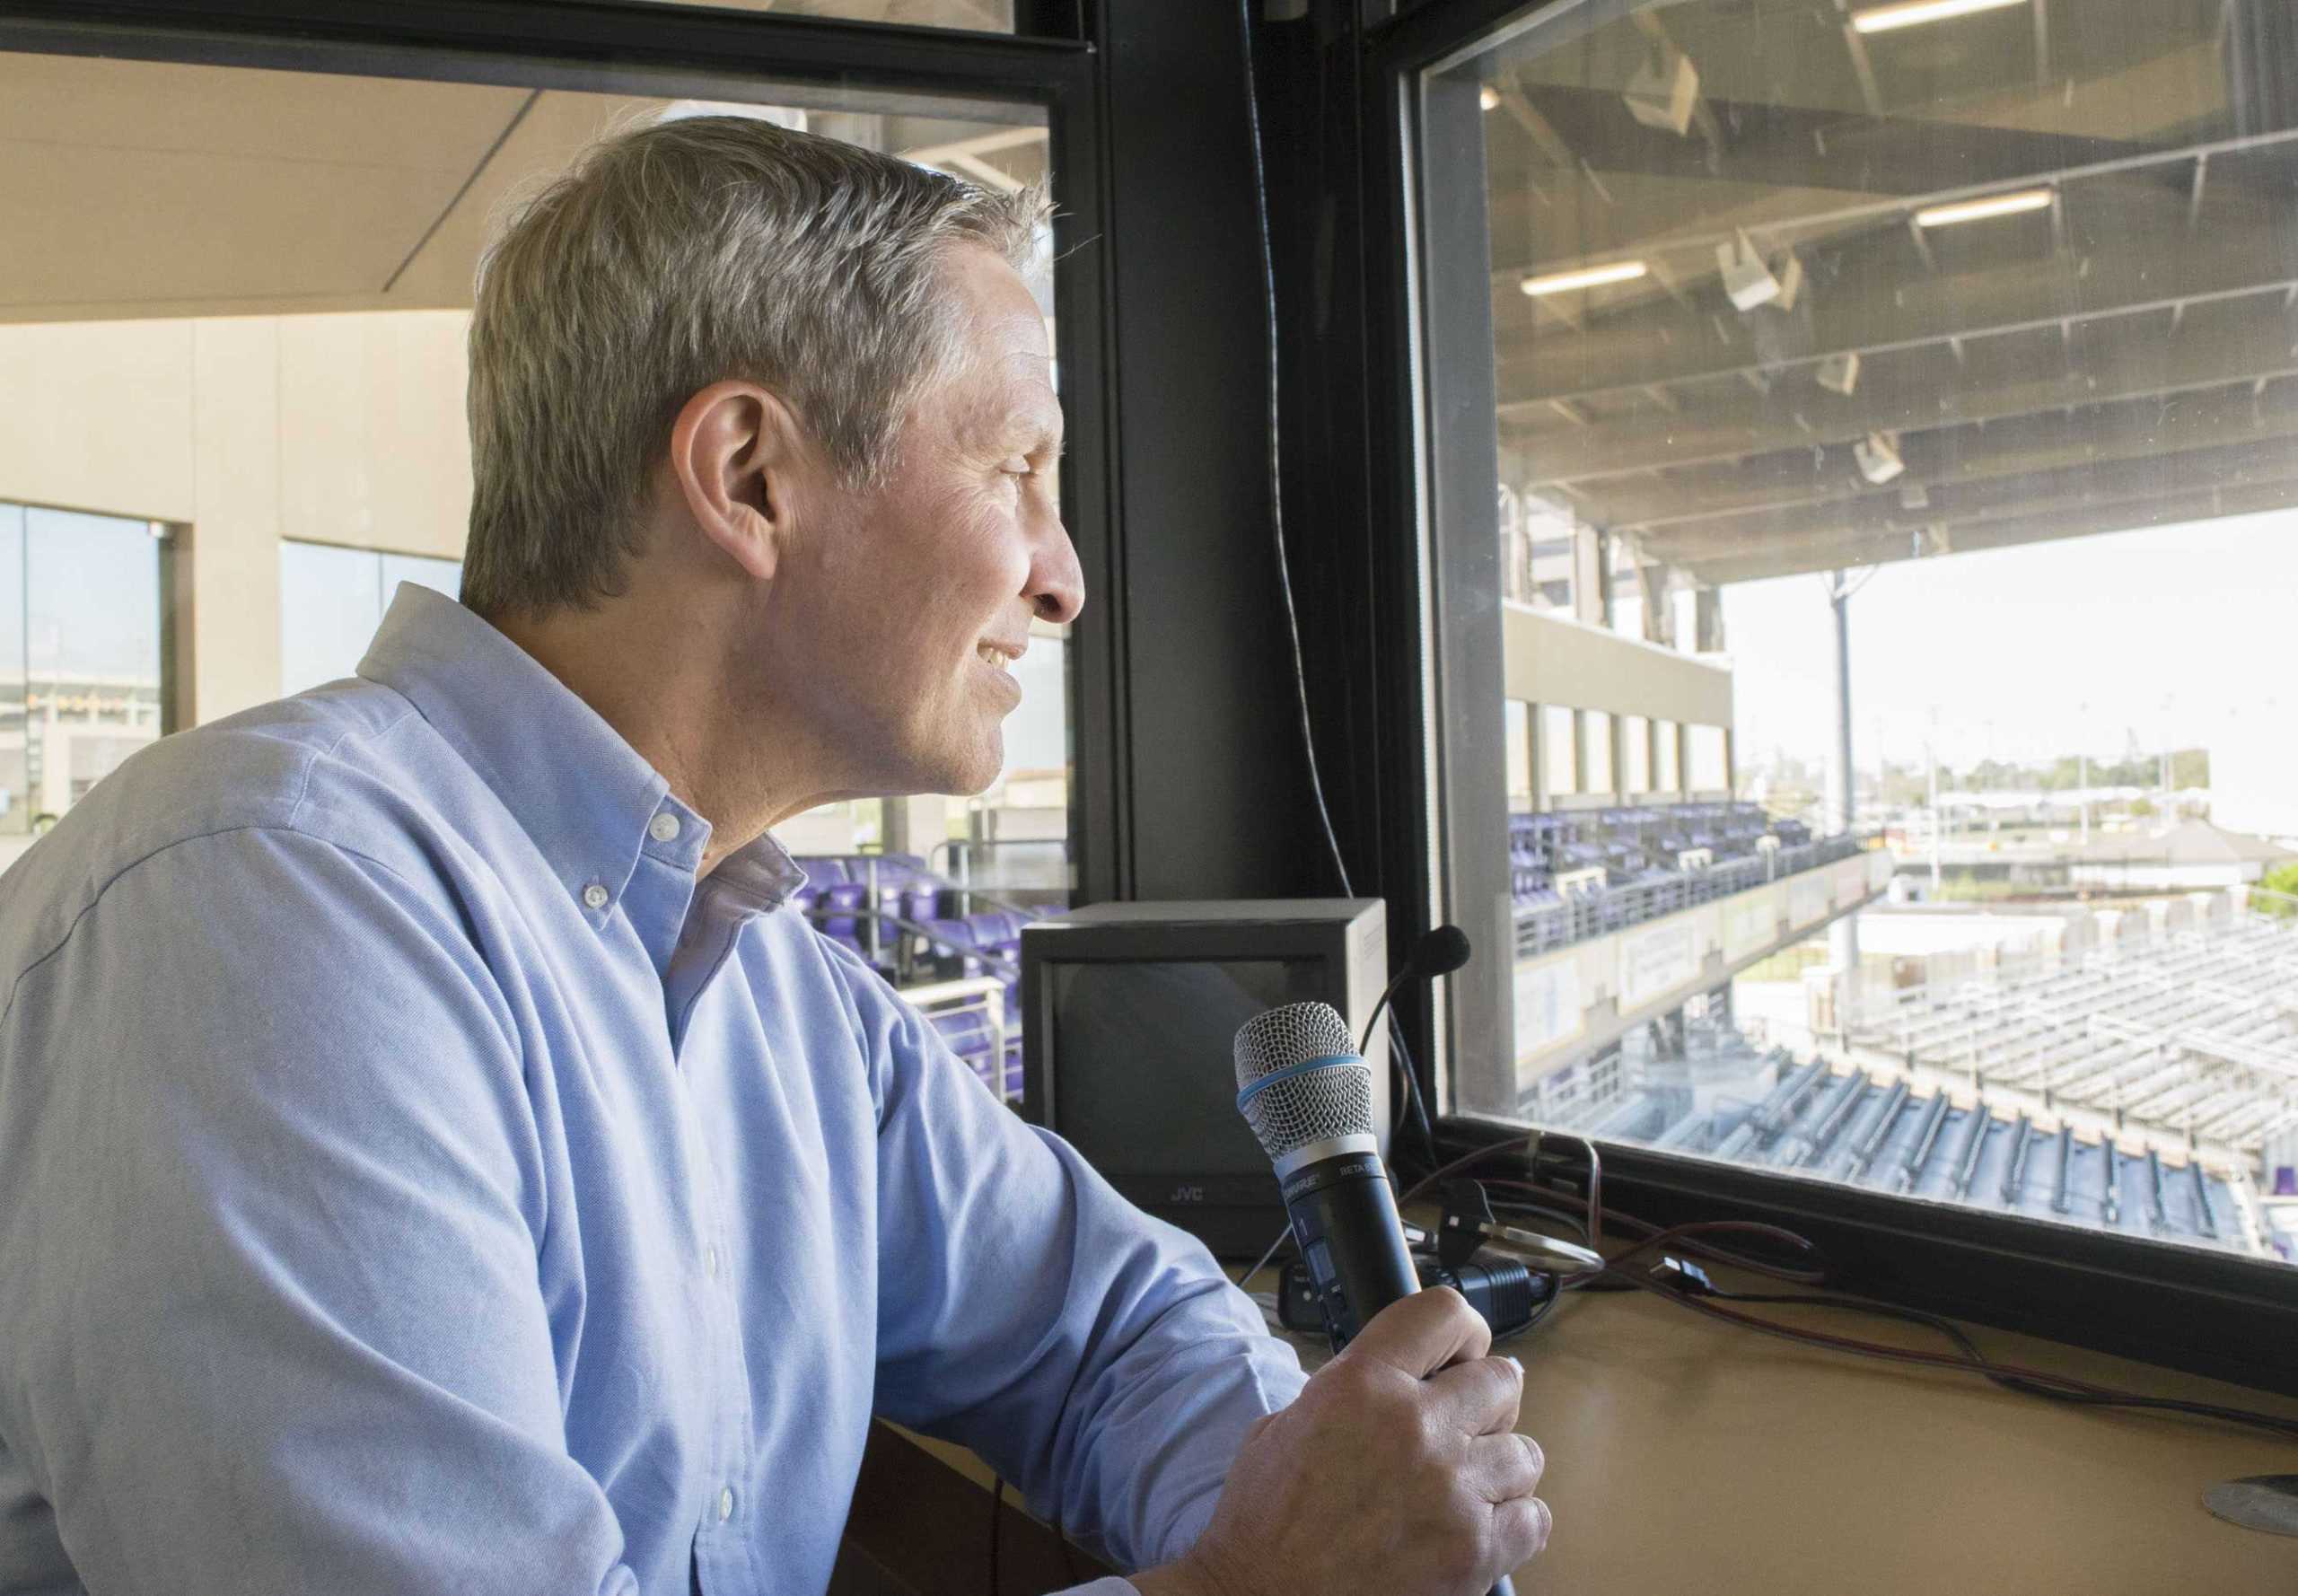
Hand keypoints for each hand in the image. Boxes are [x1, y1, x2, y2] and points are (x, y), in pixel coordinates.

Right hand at [1132, 1289, 1548, 1595]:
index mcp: (1362, 1385)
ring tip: (1460, 1486)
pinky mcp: (1473, 1551)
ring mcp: (1451, 1491)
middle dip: (1485, 1403)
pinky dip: (1513, 1522)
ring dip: (1498, 1467)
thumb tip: (1410, 1374)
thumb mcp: (1288, 1422)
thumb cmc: (1266, 1522)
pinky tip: (1474, 1524)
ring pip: (1525, 1453)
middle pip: (1502, 1381)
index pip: (1446, 1313)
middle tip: (1460, 1428)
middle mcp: (1414, 1427)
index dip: (1464, 1333)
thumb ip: (1355, 1386)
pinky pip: (1534, 1517)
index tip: (1464, 1353)